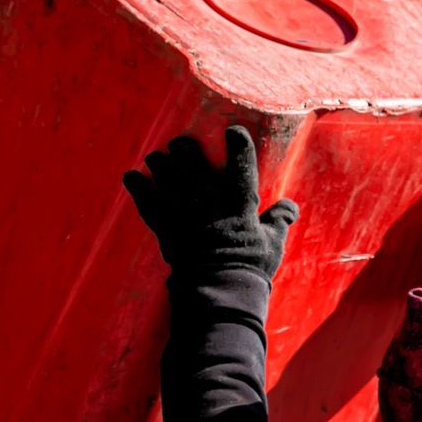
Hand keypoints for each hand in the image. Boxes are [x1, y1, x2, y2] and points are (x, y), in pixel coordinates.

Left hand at [123, 125, 298, 280]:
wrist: (218, 291)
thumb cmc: (249, 267)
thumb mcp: (273, 244)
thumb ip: (280, 220)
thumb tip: (290, 206)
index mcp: (239, 200)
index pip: (241, 161)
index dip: (237, 142)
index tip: (232, 131)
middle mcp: (209, 198)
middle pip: (192, 159)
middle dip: (184, 147)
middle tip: (180, 144)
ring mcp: (184, 210)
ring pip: (166, 174)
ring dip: (159, 162)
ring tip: (156, 157)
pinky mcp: (165, 226)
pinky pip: (146, 200)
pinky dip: (137, 186)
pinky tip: (131, 176)